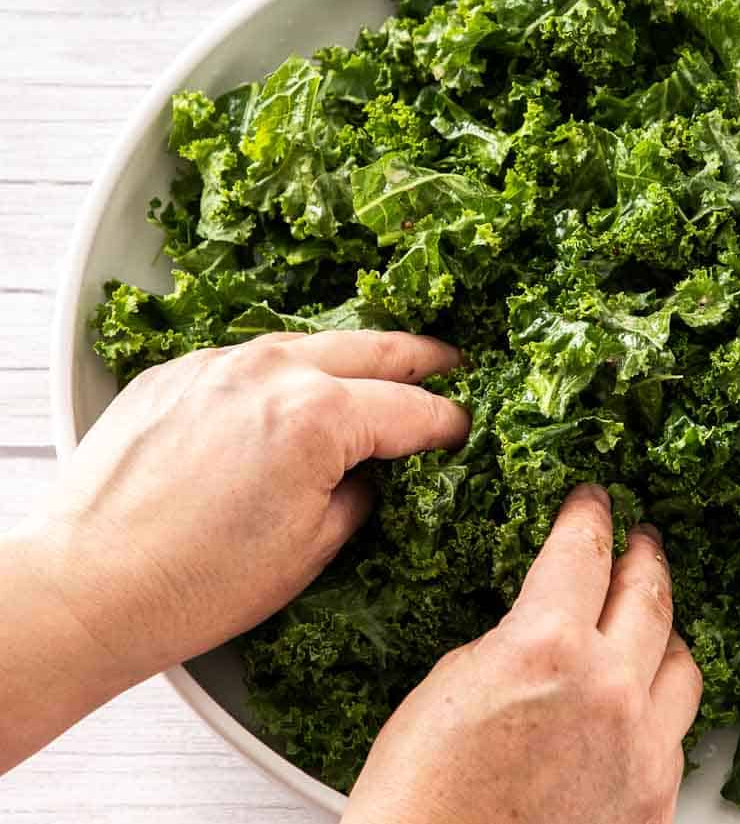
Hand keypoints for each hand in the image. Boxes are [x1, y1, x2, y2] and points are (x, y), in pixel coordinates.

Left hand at [2, 330, 467, 769]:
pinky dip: (288, 369)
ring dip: (355, 354)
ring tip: (383, 366)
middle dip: (422, 358)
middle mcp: (271, 371)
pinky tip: (297, 390)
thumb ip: (358, 493)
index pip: (410, 410)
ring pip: (312, 342)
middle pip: (373, 349)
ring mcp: (218, 363)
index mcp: (318, 417)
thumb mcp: (311, 549)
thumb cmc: (195, 583)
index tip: (463, 430)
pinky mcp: (176, 372)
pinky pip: (252, 357)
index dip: (447, 422)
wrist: (86, 587)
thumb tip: (370, 473)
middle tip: (453, 363)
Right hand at [342, 484, 703, 823]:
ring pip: (682, 661)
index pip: (583, 550)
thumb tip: (542, 632)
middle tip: (640, 538)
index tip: (595, 500)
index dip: (590, 514)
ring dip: (664, 628)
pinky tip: (643, 699)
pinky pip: (677, 731)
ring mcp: (641, 747)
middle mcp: (610, 689)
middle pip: (649, 594)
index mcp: (549, 645)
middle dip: (643, 555)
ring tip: (650, 617)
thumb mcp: (452, 685)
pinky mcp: (653, 799)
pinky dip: (662, 703)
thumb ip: (514, 643)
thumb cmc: (420, 798)